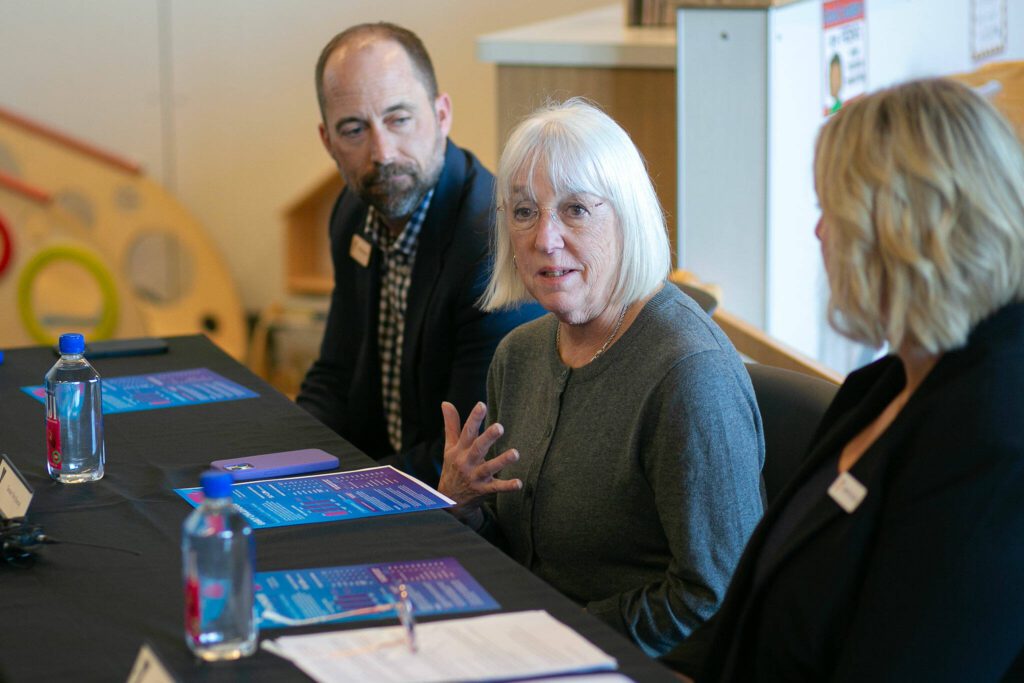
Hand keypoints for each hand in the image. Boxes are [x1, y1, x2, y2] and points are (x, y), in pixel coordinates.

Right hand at [438, 401, 521, 522]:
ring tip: (515, 453)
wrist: (449, 501)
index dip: (474, 418)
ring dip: (502, 461)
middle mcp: (466, 462)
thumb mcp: (449, 448)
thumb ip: (451, 425)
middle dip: (488, 438)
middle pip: (477, 448)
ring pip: (489, 468)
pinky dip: (507, 486)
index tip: (481, 405)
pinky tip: (519, 483)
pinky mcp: (483, 490)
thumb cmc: (452, 468)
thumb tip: (446, 402)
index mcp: (460, 450)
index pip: (467, 432)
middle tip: (499, 427)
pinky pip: (496, 488)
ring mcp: (475, 477)